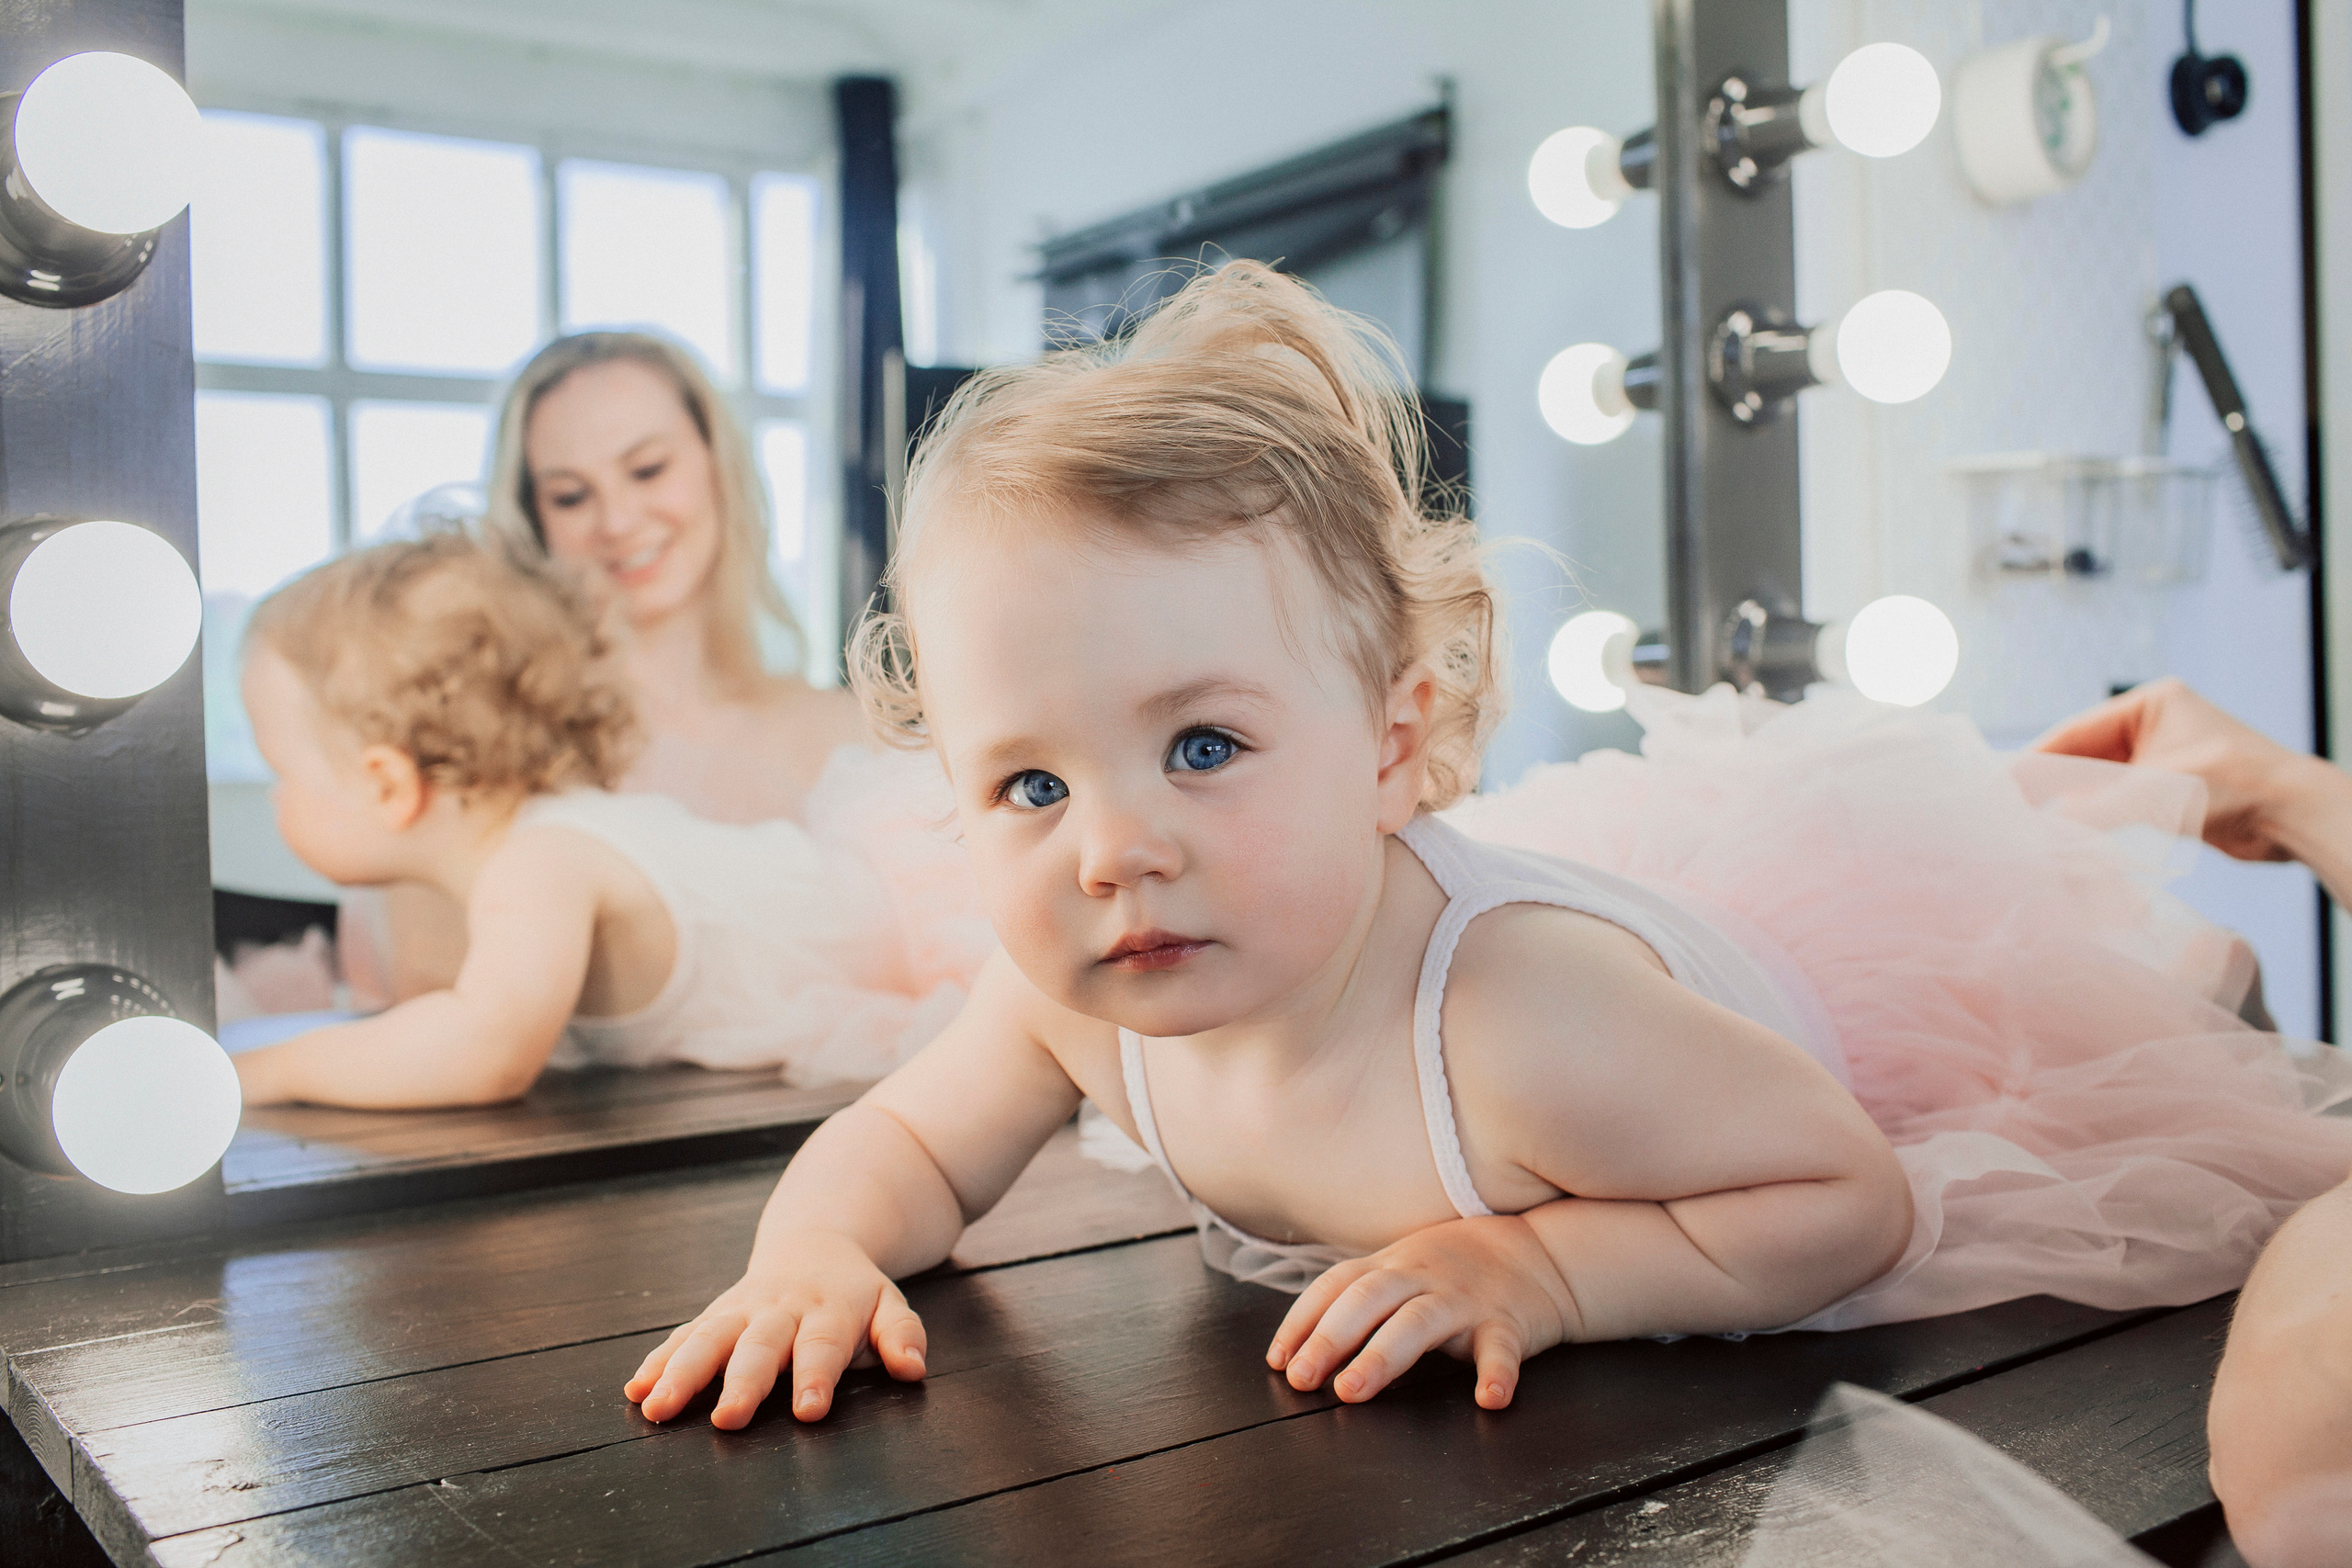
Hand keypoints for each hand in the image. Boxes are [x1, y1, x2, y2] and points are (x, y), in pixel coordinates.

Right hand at [624, 1229, 927, 1428]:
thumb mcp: (889, 1305)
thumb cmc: (855, 1293)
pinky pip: (683, 1335)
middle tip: (727, 1419)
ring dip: (682, 1372)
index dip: (816, 1377)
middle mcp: (781, 1310)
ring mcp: (742, 1310)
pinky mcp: (714, 1314)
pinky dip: (658, 1360)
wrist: (815, 1242)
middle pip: (759, 1346)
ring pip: (708, 1338)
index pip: (823, 1347)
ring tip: (657, 1407)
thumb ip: (901, 1336)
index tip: (808, 1411)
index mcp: (829, 1311)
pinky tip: (636, 1388)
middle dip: (742, 1382)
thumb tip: (913, 1368)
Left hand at [1265, 1216, 1575, 1409]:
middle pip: (1368, 1301)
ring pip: (1419, 1323)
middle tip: (1302, 1379)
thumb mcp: (1401, 1270)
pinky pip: (1502, 1349)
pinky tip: (1489, 1398)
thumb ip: (1356, 1300)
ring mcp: (1465, 1300)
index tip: (1278, 1360)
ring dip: (1382, 1356)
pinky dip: (1497, 1373)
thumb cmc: (1453, 1270)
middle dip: (1329, 1338)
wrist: (1537, 1253)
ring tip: (1352, 1390)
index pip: (1336, 1286)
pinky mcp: (1508, 1323)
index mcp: (1391, 1267)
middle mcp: (1421, 1278)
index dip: (1302, 1320)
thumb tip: (1296, 1349)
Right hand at [2032, 678, 2322, 862]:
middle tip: (2005, 810)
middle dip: (2047, 784)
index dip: (2033, 760)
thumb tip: (2038, 829)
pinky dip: (2092, 818)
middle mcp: (2153, 725)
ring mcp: (2161, 758)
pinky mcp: (2169, 790)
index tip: (1997, 786)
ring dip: (2068, 805)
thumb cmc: (2238, 787)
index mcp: (2151, 703)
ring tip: (2027, 826)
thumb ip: (2093, 808)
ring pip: (2096, 782)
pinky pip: (2116, 802)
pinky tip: (2066, 835)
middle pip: (2081, 757)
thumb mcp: (2156, 792)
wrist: (2297, 817)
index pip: (2074, 732)